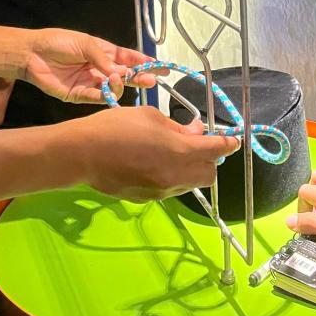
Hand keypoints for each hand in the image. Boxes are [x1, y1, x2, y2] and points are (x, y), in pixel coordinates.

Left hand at [22, 29, 160, 105]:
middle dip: (139, 77)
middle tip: (151, 80)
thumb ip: (103, 57)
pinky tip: (108, 89)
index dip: (144, 62)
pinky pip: (96, 98)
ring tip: (120, 79)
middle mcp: (99, 68)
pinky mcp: (79, 95)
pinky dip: (104, 95)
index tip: (161, 67)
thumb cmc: (58, 42)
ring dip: (120, 85)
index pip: (128, 58)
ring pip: (113, 88)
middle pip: (124, 75)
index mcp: (103, 52)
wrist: (32, 54)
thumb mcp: (85, 43)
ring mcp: (90, 83)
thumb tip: (119, 72)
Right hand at [75, 107, 240, 201]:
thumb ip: (178, 127)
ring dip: (191, 169)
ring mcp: (162, 192)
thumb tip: (196, 132)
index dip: (228, 143)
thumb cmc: (116, 127)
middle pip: (209, 174)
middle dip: (209, 159)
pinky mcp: (148, 199)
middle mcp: (176, 176)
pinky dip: (173, 176)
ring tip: (173, 152)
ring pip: (191, 183)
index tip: (233, 138)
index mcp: (179, 152)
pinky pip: (172, 188)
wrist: (82, 154)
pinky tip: (154, 163)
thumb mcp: (150, 116)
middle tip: (197, 143)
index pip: (216, 150)